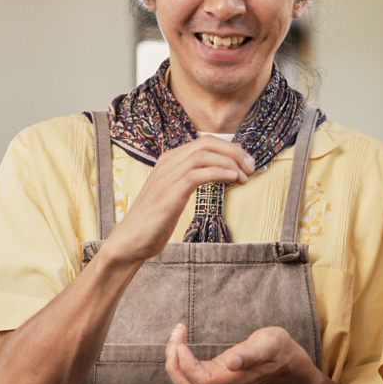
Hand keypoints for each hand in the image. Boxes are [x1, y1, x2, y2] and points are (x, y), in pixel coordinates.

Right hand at [103, 136, 255, 265]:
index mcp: (169, 160)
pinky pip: (199, 173)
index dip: (230, 149)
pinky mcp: (171, 192)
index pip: (205, 142)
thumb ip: (191, 180)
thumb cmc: (154, 221)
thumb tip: (219, 174)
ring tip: (245, 177)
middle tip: (251, 168)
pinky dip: (220, 173)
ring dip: (230, 163)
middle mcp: (168, 162)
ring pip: (205, 155)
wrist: (131, 241)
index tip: (247, 164)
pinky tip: (233, 179)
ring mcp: (168, 176)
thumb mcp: (174, 194)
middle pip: (207, 143)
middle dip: (235, 152)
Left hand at [164, 323, 307, 383]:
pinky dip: (181, 362)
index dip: (186, 365)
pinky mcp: (215, 378)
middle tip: (176, 337)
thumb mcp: (269, 344)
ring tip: (176, 338)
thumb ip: (252, 354)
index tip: (182, 342)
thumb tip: (232, 363)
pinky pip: (190, 378)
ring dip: (175, 364)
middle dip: (174, 365)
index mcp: (235, 381)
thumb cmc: (277, 348)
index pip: (202, 382)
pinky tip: (182, 344)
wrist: (284, 360)